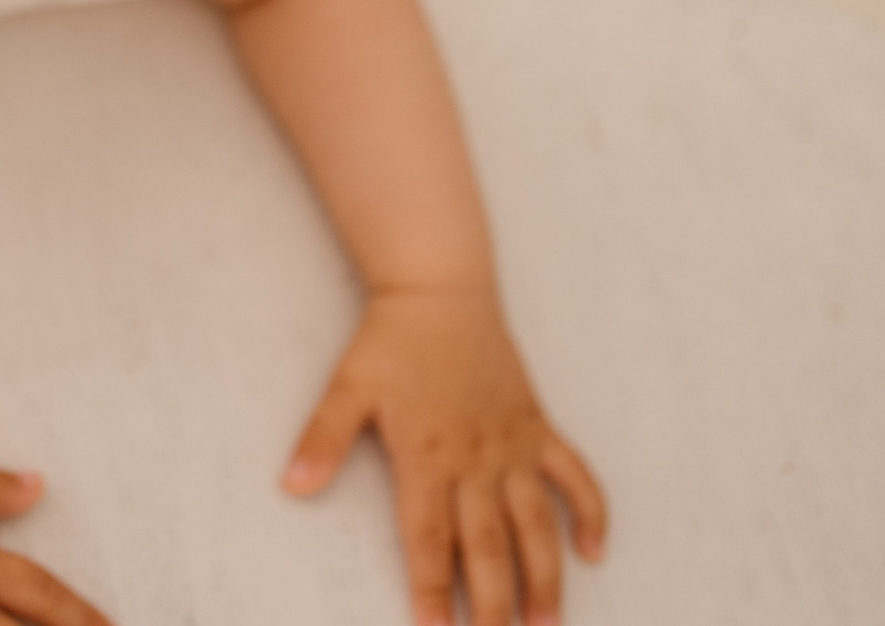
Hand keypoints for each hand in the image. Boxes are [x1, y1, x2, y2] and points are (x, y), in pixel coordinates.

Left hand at [283, 287, 606, 625]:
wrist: (441, 290)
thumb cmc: (390, 342)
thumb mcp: (347, 388)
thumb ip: (322, 439)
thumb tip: (291, 485)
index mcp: (427, 457)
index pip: (430, 540)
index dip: (431, 590)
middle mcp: (477, 460)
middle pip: (489, 547)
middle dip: (493, 607)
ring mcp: (514, 447)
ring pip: (538, 525)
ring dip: (546, 579)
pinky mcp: (539, 428)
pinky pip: (575, 476)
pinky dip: (591, 513)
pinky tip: (594, 552)